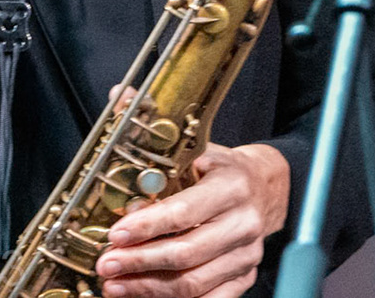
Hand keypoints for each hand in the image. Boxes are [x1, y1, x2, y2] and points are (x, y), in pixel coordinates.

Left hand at [93, 143, 289, 297]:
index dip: (148, 226)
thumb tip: (119, 96)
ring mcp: (246, 253)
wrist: (268, 187)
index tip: (115, 233)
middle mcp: (243, 222)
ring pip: (194, 282)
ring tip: (114, 285)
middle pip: (187, 253)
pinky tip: (143, 297)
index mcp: (231, 186)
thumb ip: (154, 127)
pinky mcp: (245, 276)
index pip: (186, 211)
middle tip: (106, 265)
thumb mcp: (196, 144)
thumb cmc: (222, 168)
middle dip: (140, 262)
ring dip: (148, 288)